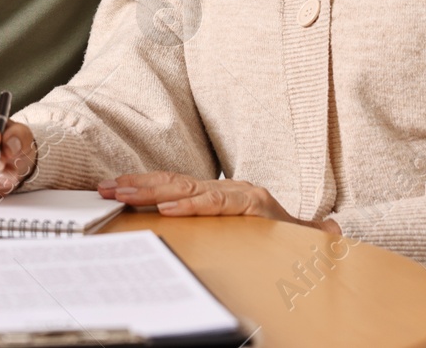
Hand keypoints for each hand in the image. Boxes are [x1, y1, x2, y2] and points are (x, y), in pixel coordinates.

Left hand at [99, 172, 340, 234]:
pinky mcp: (255, 204)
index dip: (142, 184)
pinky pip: (217, 203)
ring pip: (186, 188)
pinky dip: (191, 203)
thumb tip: (209, 218)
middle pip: (172, 183)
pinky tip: (167, 206)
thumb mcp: (242, 232)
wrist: (322, 242)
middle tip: (103, 190)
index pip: (174, 184)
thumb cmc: (278, 238)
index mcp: (222, 193)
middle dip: (134, 185)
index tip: (112, 188)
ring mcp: (241, 194)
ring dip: (150, 191)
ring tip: (121, 194)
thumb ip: (222, 223)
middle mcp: (228, 189)